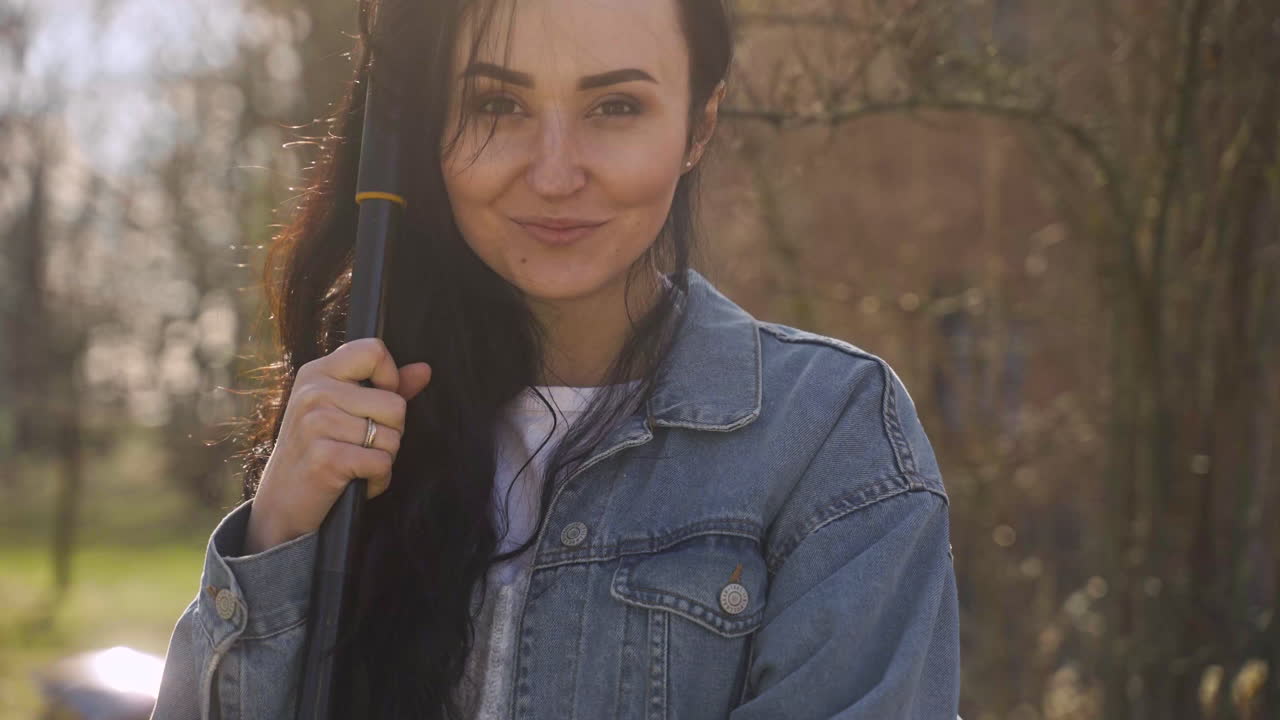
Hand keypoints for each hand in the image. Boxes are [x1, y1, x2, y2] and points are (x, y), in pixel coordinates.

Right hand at [243, 338, 431, 553]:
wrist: (281, 504)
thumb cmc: (318, 452)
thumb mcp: (344, 411)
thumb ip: (386, 388)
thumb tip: (424, 369)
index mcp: (317, 372)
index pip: (373, 350)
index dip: (389, 379)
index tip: (375, 404)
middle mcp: (314, 392)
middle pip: (395, 404)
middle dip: (391, 432)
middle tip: (360, 445)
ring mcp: (316, 423)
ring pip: (392, 437)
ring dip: (383, 459)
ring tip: (355, 464)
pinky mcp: (326, 457)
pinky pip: (382, 463)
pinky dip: (378, 480)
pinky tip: (356, 481)